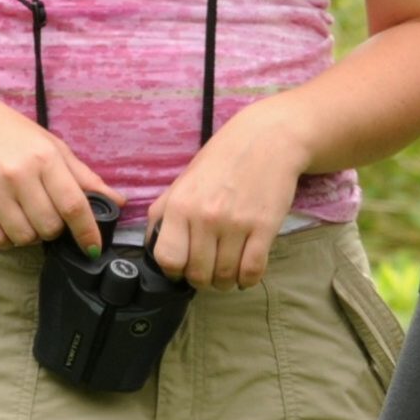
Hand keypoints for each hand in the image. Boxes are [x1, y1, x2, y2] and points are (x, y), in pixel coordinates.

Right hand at [0, 98, 123, 254]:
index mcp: (45, 158)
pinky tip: (7, 221)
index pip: (74, 205)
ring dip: (31, 234)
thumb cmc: (10, 131)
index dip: (87, 232)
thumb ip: (84, 176)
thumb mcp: (52, 145)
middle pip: (49, 227)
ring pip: (24, 237)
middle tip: (49, 213)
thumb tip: (117, 201)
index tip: (94, 247)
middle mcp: (19, 175)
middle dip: (56, 228)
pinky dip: (6, 238)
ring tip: (26, 214)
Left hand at [147, 101, 310, 289]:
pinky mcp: (265, 227)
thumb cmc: (224, 158)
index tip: (183, 268)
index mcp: (181, 205)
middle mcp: (206, 216)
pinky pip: (252, 271)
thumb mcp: (185, 179)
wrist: (269, 138)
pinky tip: (246, 272)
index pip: (167, 259)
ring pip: (226, 277)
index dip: (174, 270)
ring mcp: (237, 223)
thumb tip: (150, 245)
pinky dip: (248, 280)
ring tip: (228, 273)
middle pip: (198, 274)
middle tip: (209, 271)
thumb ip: (165, 211)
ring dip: (226, 282)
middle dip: (202, 280)